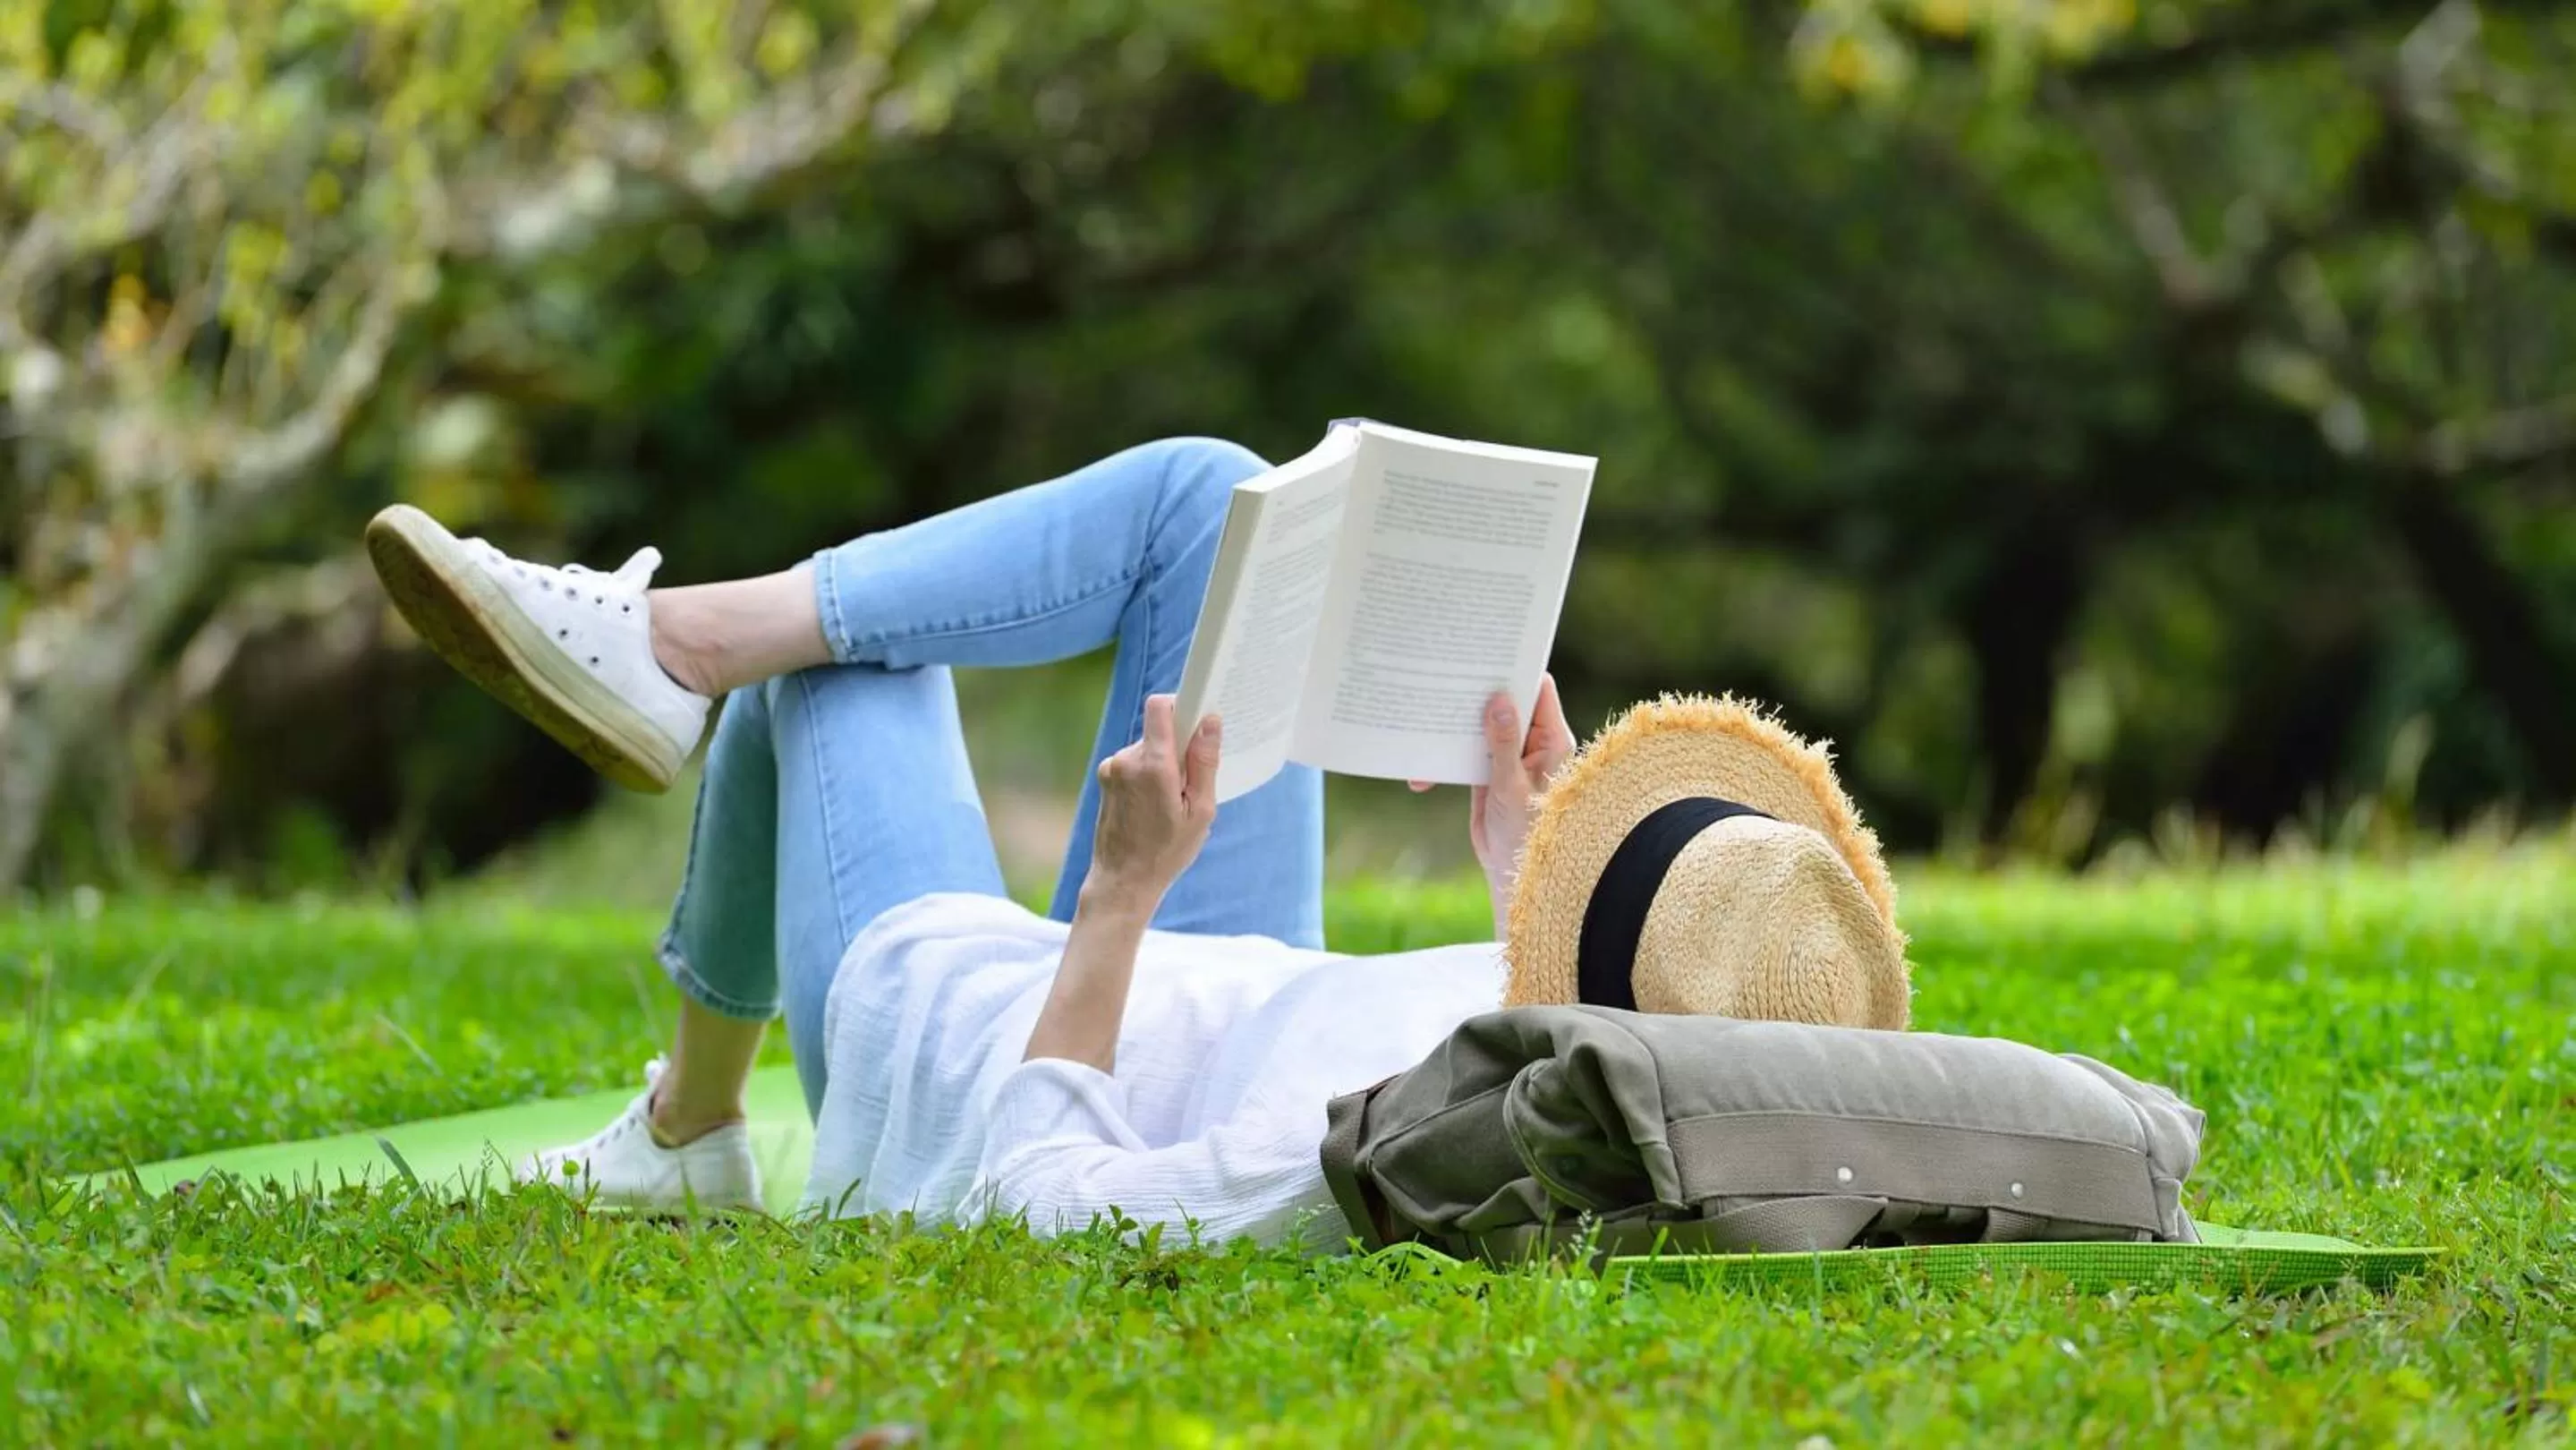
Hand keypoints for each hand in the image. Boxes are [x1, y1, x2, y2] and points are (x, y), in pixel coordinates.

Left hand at [1083, 693, 1221, 914]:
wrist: (1122, 881)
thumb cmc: (1166, 852)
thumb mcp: (1199, 811)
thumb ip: (1204, 763)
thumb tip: (1210, 722)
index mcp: (1152, 765)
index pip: (1160, 707)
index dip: (1180, 705)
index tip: (1197, 722)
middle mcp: (1126, 760)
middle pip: (1158, 731)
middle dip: (1178, 748)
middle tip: (1189, 785)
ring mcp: (1112, 769)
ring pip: (1148, 748)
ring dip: (1163, 765)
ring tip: (1171, 802)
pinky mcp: (1106, 779)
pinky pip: (1135, 763)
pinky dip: (1149, 775)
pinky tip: (1154, 806)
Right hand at [1410, 674, 1574, 924]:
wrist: (1515, 874)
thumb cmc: (1529, 833)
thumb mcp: (1512, 786)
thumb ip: (1502, 743)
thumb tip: (1497, 700)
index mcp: (1550, 739)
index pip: (1537, 689)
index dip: (1516, 669)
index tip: (1489, 652)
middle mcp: (1531, 742)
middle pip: (1504, 702)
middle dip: (1477, 692)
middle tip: (1448, 673)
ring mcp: (1507, 756)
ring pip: (1481, 725)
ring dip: (1456, 724)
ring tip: (1425, 710)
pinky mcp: (1487, 772)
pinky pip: (1465, 751)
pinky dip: (1444, 755)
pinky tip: (1421, 763)